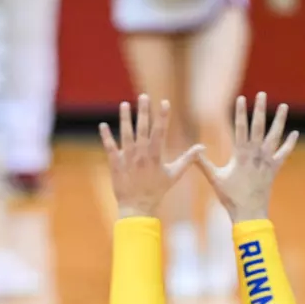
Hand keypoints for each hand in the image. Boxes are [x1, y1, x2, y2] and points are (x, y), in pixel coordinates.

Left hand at [98, 94, 202, 218]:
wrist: (138, 207)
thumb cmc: (157, 191)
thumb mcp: (174, 175)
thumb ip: (188, 159)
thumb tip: (202, 147)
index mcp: (156, 156)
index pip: (160, 132)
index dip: (162, 116)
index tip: (164, 102)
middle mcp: (141, 155)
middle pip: (143, 129)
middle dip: (144, 112)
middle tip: (143, 96)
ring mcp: (128, 159)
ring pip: (126, 135)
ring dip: (125, 119)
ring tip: (124, 104)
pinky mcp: (116, 165)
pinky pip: (110, 148)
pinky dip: (106, 137)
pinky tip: (102, 125)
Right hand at [192, 92, 297, 222]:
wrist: (249, 212)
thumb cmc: (230, 197)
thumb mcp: (214, 179)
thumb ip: (203, 163)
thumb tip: (194, 151)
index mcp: (241, 154)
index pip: (240, 128)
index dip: (240, 112)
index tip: (241, 98)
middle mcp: (256, 154)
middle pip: (259, 126)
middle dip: (259, 109)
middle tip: (262, 94)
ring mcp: (267, 160)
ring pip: (275, 136)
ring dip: (279, 120)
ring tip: (284, 106)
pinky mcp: (274, 169)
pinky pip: (284, 153)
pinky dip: (290, 144)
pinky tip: (295, 133)